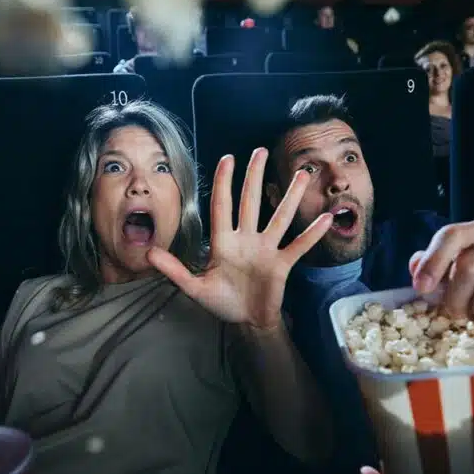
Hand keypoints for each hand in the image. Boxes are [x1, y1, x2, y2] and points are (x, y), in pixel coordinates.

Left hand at [148, 147, 331, 329]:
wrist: (247, 322)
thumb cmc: (222, 302)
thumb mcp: (194, 288)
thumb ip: (174, 270)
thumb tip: (148, 253)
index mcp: (224, 242)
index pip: (223, 206)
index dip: (224, 183)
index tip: (228, 158)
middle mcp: (246, 239)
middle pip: (251, 202)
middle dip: (255, 177)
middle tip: (261, 151)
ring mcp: (266, 250)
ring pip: (279, 218)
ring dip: (290, 197)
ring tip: (302, 175)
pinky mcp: (282, 264)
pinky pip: (298, 246)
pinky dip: (311, 234)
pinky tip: (325, 218)